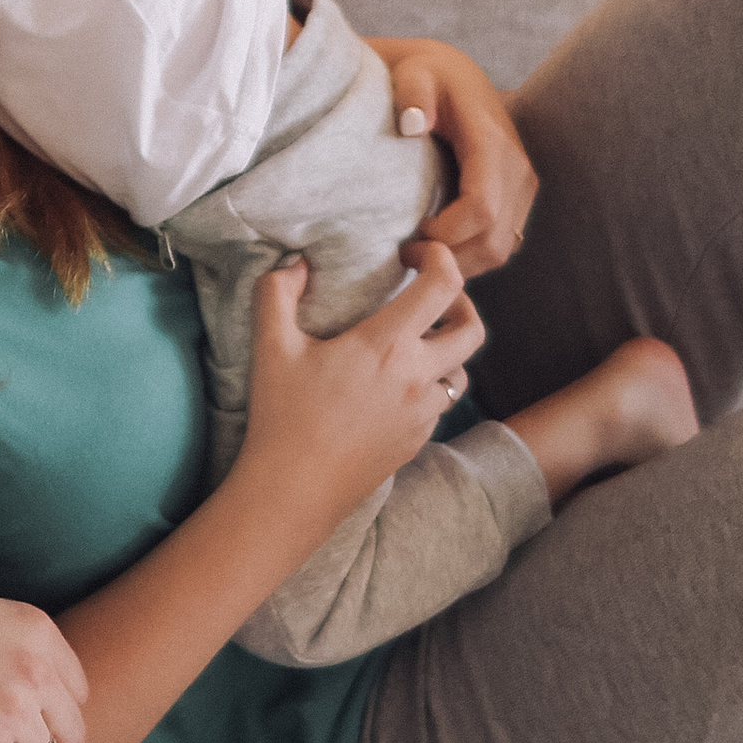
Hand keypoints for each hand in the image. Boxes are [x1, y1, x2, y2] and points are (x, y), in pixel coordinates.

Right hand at [0, 579, 89, 742]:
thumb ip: (20, 644)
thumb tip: (43, 684)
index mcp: (38, 631)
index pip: (78, 692)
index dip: (51, 708)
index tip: (25, 714)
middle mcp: (35, 670)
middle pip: (72, 732)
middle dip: (44, 740)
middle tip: (6, 742)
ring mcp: (12, 710)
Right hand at [240, 247, 485, 518]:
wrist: (295, 489)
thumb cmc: (283, 415)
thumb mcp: (270, 346)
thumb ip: (277, 292)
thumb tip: (297, 265)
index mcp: (387, 345)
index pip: (442, 285)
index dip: (437, 257)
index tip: (410, 253)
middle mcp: (417, 377)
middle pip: (472, 329)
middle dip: (460, 303)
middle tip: (428, 296)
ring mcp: (422, 413)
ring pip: (460, 370)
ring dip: (446, 349)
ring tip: (412, 343)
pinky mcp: (418, 441)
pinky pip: (439, 404)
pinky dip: (428, 385)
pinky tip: (393, 386)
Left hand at [367, 35, 535, 277]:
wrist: (453, 74)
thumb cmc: (425, 76)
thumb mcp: (413, 73)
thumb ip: (412, 92)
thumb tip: (413, 124)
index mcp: (494, 144)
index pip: (481, 209)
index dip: (445, 235)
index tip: (409, 234)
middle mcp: (518, 170)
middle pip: (493, 241)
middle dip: (449, 259)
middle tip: (404, 255)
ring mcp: (523, 188)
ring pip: (500, 251)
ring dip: (459, 265)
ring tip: (417, 255)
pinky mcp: (518, 200)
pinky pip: (501, 245)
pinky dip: (470, 258)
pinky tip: (436, 250)